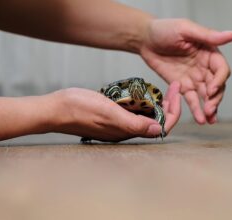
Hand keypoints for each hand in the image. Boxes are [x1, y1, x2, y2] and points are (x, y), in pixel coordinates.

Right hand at [45, 85, 180, 141]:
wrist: (56, 109)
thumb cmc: (79, 110)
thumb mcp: (109, 113)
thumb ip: (134, 123)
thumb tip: (158, 129)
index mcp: (127, 131)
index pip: (161, 126)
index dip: (173, 111)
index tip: (175, 92)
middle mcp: (125, 130)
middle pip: (156, 121)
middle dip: (168, 106)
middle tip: (173, 87)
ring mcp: (118, 124)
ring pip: (145, 117)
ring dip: (157, 104)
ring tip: (162, 89)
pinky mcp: (111, 117)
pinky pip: (133, 112)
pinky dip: (142, 103)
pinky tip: (141, 92)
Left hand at [140, 19, 231, 123]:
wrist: (144, 39)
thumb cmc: (164, 29)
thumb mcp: (186, 29)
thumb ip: (208, 36)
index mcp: (209, 52)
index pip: (221, 69)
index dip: (219, 80)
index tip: (211, 89)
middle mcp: (205, 67)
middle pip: (217, 86)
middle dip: (216, 98)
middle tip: (210, 109)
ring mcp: (194, 78)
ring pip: (206, 96)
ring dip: (210, 108)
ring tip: (208, 119)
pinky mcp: (182, 86)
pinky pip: (192, 99)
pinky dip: (196, 109)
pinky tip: (200, 119)